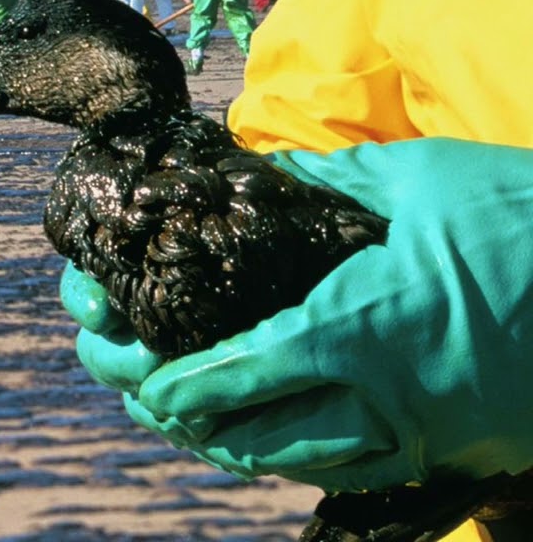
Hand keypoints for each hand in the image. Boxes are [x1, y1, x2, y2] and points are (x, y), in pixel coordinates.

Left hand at [68, 138, 532, 491]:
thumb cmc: (525, 216)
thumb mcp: (420, 176)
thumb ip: (328, 178)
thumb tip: (269, 167)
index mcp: (357, 327)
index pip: (241, 374)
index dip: (182, 387)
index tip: (144, 388)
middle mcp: (384, 398)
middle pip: (262, 438)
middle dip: (197, 428)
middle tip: (154, 410)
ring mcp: (428, 435)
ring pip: (311, 467)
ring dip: (248, 453)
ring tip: (205, 434)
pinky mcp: (462, 450)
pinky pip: (367, 471)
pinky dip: (313, 463)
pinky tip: (290, 445)